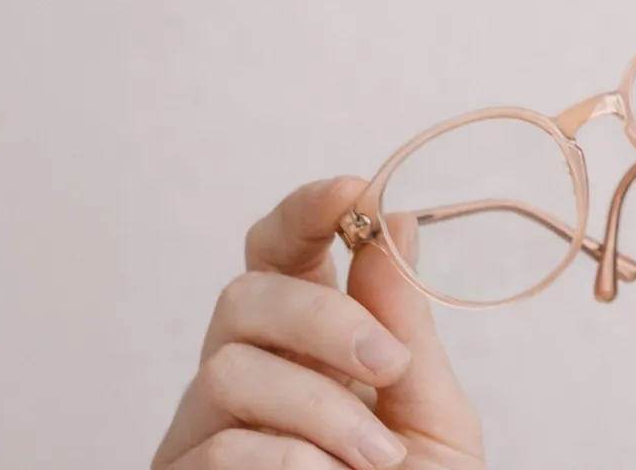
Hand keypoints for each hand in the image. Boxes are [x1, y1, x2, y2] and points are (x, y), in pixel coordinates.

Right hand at [152, 177, 486, 468]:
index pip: (281, 253)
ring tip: (375, 462)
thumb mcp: (432, 418)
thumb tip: (396, 222)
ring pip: (226, 369)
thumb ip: (406, 326)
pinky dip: (292, 463)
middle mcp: (245, 376)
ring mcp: (204, 434)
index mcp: (310, 346)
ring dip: (319, 410)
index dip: (306, 212)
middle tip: (388, 363)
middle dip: (321, 316)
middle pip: (240, 295)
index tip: (355, 192)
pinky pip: (219, 447)